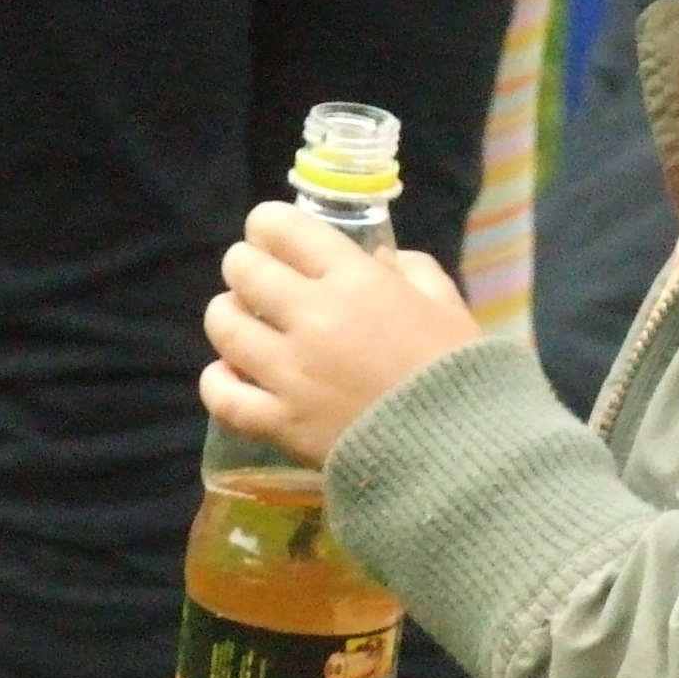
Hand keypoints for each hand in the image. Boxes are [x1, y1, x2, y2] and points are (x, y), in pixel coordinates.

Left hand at [202, 204, 480, 459]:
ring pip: (224, 326)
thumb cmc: (460, 374)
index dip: (267, 224)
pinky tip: (230, 374)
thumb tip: (381, 259)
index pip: (284, 230)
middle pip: (244, 271)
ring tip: (240, 321)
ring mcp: (290, 373)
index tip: (268, 233)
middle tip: (253, 277)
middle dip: (244, 265)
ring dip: (226, 315)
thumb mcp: (448, 306)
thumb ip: (413, 271)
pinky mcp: (279, 423)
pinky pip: (222, 394)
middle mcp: (312, 318)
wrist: (459, 453)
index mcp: (356, 281)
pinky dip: (218, 379)